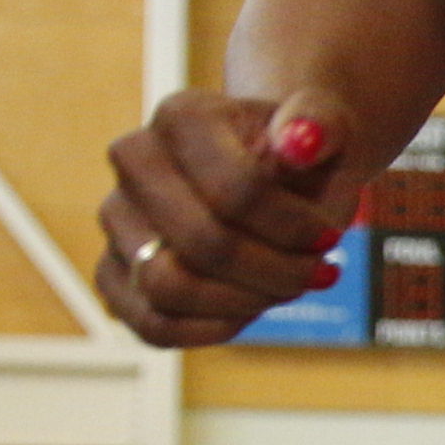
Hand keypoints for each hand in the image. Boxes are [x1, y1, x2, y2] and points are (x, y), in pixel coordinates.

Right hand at [102, 90, 365, 344]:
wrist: (275, 175)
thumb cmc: (301, 156)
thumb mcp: (327, 128)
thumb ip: (320, 123)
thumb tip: (300, 141)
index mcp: (182, 117)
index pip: (236, 191)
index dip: (294, 229)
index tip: (330, 237)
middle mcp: (134, 160)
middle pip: (202, 244)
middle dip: (275, 271)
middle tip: (317, 272)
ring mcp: (117, 217)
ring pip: (167, 287)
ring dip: (244, 301)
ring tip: (286, 288)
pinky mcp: (115, 272)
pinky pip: (151, 323)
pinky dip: (210, 328)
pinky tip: (250, 309)